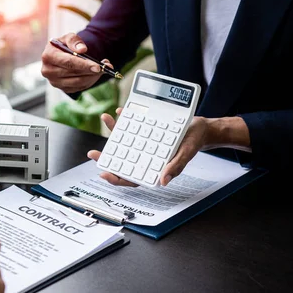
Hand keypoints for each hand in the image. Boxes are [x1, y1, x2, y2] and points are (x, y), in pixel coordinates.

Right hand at [41, 32, 112, 92]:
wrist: (58, 56)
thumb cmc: (64, 46)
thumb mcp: (68, 38)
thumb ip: (74, 41)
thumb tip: (82, 50)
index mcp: (48, 56)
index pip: (68, 62)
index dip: (84, 65)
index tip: (97, 66)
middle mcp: (48, 71)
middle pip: (74, 74)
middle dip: (91, 71)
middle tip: (105, 68)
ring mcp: (54, 82)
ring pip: (77, 82)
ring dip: (92, 77)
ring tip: (102, 69)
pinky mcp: (61, 88)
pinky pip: (79, 88)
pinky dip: (89, 81)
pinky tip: (94, 74)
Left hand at [89, 112, 213, 186]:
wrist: (199, 128)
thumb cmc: (193, 143)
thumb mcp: (186, 154)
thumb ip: (174, 166)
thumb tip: (163, 181)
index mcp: (153, 168)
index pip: (132, 178)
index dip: (117, 178)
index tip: (104, 173)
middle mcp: (145, 157)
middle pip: (122, 160)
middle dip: (106, 156)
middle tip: (93, 153)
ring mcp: (143, 144)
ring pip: (124, 141)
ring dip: (113, 131)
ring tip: (106, 118)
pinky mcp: (145, 131)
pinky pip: (131, 127)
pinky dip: (125, 118)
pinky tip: (120, 110)